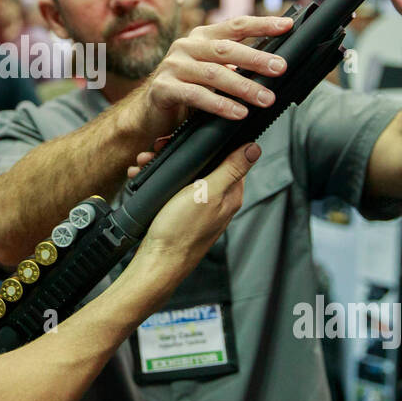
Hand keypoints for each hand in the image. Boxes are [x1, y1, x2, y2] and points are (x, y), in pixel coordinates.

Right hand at [127, 142, 259, 307]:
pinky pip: (174, 188)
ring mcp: (200, 208)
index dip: (211, 144)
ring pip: (186, 174)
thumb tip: (254, 148)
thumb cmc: (180, 231)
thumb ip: (231, 170)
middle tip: (159, 149)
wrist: (157, 262)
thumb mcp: (207, 193)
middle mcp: (219, 201)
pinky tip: (147, 179)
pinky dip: (161, 181)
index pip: (231, 157)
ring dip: (167, 166)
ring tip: (147, 163)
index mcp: (231, 194)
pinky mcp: (183, 213)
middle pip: (206, 164)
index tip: (189, 138)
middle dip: (183, 154)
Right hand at [128, 15, 293, 141]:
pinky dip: (220, 105)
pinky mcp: (163, 88)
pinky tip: (238, 113)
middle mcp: (186, 46)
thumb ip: (234, 65)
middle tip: (281, 68)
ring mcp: (172, 66)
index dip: (262, 24)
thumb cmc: (187, 91)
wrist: (148, 113)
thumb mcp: (212, 73)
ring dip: (243, 87)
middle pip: (226, 49)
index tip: (287, 25)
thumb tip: (274, 66)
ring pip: (214, 73)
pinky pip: (196, 95)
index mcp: (201, 37)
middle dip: (257, 59)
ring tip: (266, 98)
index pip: (235, 25)